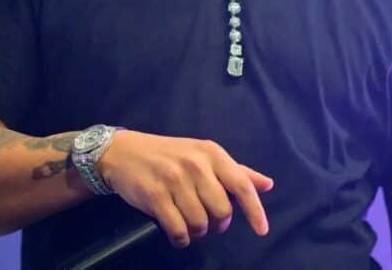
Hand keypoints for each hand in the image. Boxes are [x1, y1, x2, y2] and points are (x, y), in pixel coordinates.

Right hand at [96, 130, 272, 248]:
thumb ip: (236, 171)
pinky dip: (181, 238)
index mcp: (212, 153)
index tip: (262, 230)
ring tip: (191, 224)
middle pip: (222, 210)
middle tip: (210, 222)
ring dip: (198, 231)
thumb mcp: (204, 155)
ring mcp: (174, 180)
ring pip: (200, 223)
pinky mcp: (155, 196)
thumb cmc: (169, 155)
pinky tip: (179, 234)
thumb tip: (268, 184)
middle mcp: (195, 165)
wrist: (123, 152)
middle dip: (219, 224)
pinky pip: (178, 230)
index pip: (241, 185)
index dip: (255, 210)